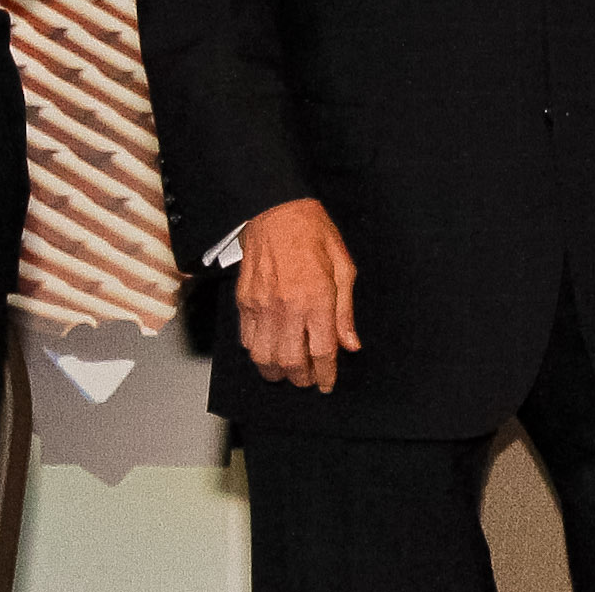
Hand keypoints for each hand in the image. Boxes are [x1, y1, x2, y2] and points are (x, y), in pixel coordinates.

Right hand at [235, 197, 359, 391]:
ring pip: (264, 357)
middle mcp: (287, 307)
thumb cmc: (313, 233)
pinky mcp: (244, 302)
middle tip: (309, 380)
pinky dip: (258, 353)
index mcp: (316, 298)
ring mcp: (262, 307)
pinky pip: (247, 340)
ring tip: (288, 372)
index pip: (323, 351)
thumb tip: (351, 344)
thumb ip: (345, 311)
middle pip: (291, 362)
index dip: (326, 374)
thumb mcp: (343, 267)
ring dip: (277, 372)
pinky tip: (269, 352)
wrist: (275, 211)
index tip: (327, 384)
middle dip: (302, 378)